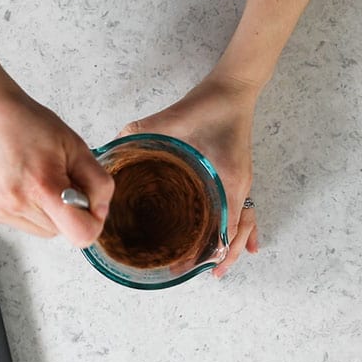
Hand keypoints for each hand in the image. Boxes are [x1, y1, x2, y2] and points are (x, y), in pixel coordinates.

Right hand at [0, 83, 112, 247]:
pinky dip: (31, 209)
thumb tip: (101, 211)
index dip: (93, 221)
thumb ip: (97, 182)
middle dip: (68, 210)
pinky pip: (25, 224)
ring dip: (49, 212)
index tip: (89, 203)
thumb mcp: (75, 145)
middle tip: (58, 178)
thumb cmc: (26, 122)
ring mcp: (2, 211)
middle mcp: (18, 204)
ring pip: (45, 230)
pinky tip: (23, 183)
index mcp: (42, 186)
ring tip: (37, 179)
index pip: (81, 234)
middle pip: (63, 231)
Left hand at [121, 73, 258, 276]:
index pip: (223, 225)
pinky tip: (247, 245)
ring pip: (242, 224)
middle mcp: (238, 185)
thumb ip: (142, 131)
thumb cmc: (207, 106)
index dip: (206, 249)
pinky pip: (245, 209)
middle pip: (235, 232)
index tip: (187, 265)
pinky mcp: (237, 177)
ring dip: (231, 247)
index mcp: (226, 179)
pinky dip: (245, 229)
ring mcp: (240, 182)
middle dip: (216, 256)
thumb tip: (114, 144)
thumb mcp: (172, 120)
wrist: (234, 89)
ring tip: (218, 269)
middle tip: (191, 273)